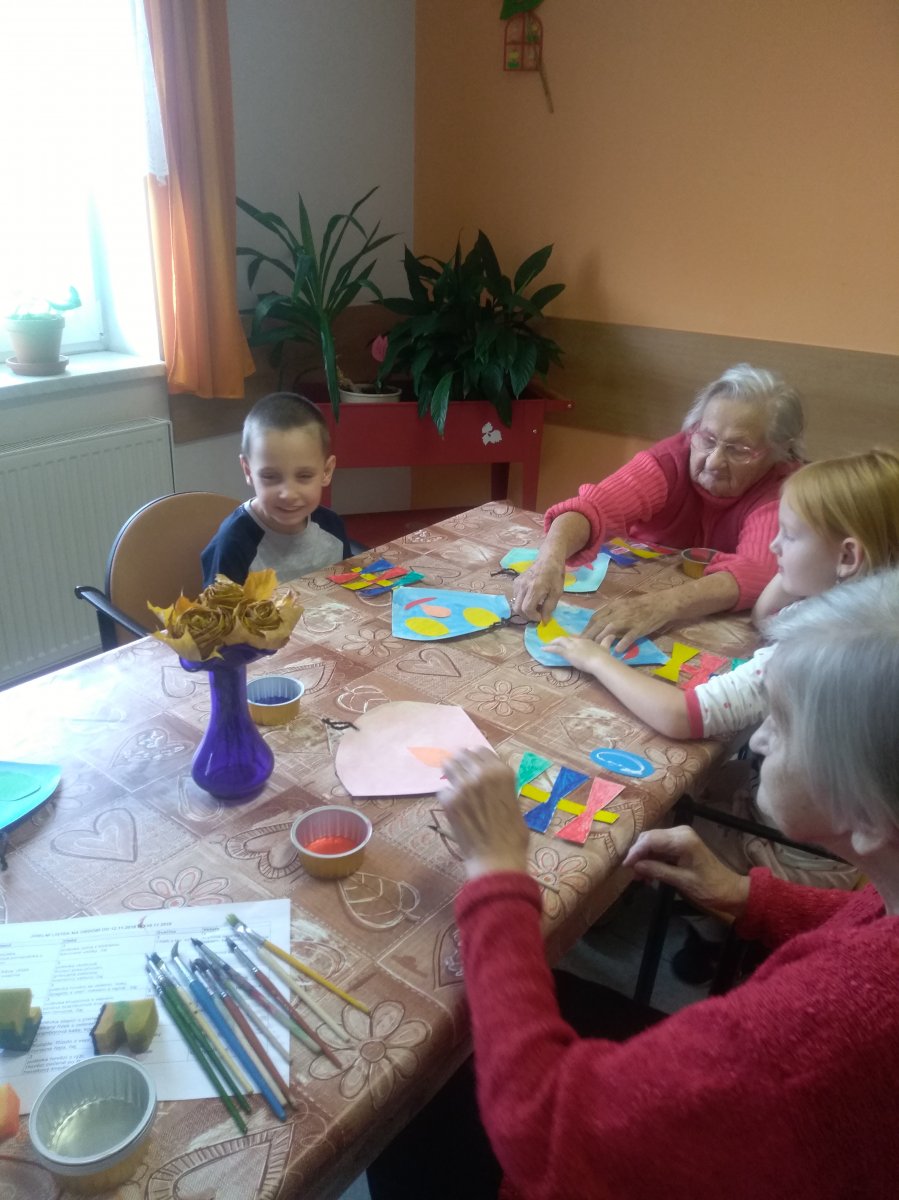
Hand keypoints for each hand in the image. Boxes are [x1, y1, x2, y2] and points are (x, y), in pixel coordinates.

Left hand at [438, 748, 529, 880]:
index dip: (476, 757)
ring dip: (450, 773)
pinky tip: (453, 807)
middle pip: (463, 754)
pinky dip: (447, 797)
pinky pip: (442, 790)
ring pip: (448, 766)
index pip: (481, 750)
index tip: (472, 763)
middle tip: (459, 770)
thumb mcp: (514, 802)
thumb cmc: (512, 835)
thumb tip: (490, 780)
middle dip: (461, 761)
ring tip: (452, 782)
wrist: (497, 859)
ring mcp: (463, 786)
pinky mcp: (449, 800)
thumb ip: (500, 786)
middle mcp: (482, 774)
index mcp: (502, 772)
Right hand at [511, 552, 564, 622]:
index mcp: (535, 588)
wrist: (548, 559)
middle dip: (526, 616)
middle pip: (517, 608)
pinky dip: (522, 602)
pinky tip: (531, 599)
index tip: (541, 617)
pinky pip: (515, 597)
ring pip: (515, 603)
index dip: (533, 617)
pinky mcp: (515, 582)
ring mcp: (517, 583)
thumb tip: (544, 621)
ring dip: (524, 609)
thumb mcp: (557, 592)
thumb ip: (549, 607)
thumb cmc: (555, 575)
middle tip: (536, 615)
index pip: (527, 609)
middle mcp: (523, 586)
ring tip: (535, 606)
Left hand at [550, 634, 614, 673]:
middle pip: (567, 638)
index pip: (577, 637)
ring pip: (560, 641)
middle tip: (555, 642)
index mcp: (587, 640)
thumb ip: (607, 641)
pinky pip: (556, 649)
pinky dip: (549, 648)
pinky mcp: (567, 652)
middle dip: (561, 640)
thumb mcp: (606, 647)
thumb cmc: (603, 656)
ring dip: (553, 643)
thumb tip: (612, 635)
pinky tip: (543, 649)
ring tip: (547, 645)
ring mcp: (572, 646)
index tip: (569, 640)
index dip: (572, 639)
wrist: (599, 661)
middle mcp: (578, 641)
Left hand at [584, 592, 672, 651]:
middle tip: (582, 645)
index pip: (596, 617)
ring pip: (611, 629)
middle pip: (599, 623)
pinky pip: (629, 636)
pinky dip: (622, 643)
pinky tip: (616, 650)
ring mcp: (629, 620)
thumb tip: (600, 623)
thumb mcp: (624, 605)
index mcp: (614, 606)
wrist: (661, 603)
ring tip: (595, 648)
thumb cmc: (642, 604)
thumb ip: (612, 613)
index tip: (581, 636)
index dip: (588, 627)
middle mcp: (619, 612)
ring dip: (601, 638)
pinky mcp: (639, 628)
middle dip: (589, 634)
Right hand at [622, 826, 749, 920]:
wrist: (730, 891)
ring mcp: (681, 836)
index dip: (635, 852)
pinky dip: (652, 858)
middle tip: (632, 874)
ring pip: (653, 842)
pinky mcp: (681, 843)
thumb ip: (657, 870)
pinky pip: (660, 847)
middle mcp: (680, 832)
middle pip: (649, 838)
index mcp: (682, 840)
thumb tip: (635, 866)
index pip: (650, 840)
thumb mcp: (682, 882)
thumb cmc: (709, 888)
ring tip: (640, 877)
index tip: (624, 866)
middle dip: (638, 855)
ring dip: (644, 858)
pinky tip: (649, 873)